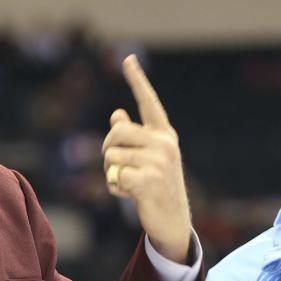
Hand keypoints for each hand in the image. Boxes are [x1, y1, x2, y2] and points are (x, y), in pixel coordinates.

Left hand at [102, 54, 190, 262]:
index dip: (137, 80)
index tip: (127, 59)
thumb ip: (133, 137)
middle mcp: (164, 143)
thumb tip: (117, 115)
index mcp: (164, 134)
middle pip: (117, 132)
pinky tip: (129, 194)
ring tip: (128, 183)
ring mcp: (158, 161)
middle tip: (117, 166)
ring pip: (112, 155)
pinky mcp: (148, 180)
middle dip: (108, 149)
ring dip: (111, 172)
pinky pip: (115, 175)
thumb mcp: (148, 159)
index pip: (148, 102)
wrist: (173, 221)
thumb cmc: (156, 186)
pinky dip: (115, 187)